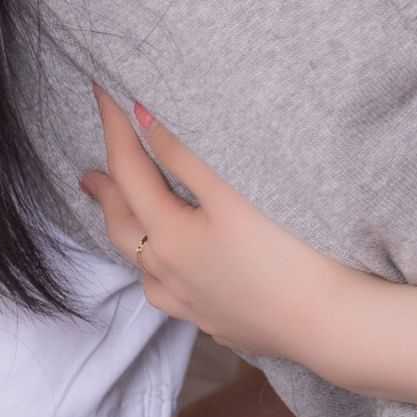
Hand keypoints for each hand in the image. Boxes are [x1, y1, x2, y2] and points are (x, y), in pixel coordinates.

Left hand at [80, 87, 360, 367]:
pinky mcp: (217, 321)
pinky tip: (173, 270)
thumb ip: (185, 153)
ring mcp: (192, 305)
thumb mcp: (234, 193)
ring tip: (125, 218)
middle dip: (105, 193)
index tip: (100, 91)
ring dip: (128, 234)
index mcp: (169, 238)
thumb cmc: (287, 252)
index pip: (128, 171)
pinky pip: (169, 292)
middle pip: (123, 226)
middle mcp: (169, 275)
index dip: (113, 128)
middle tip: (86, 174)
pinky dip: (157, 268)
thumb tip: (142, 117)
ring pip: (142, 265)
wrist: (330, 325)